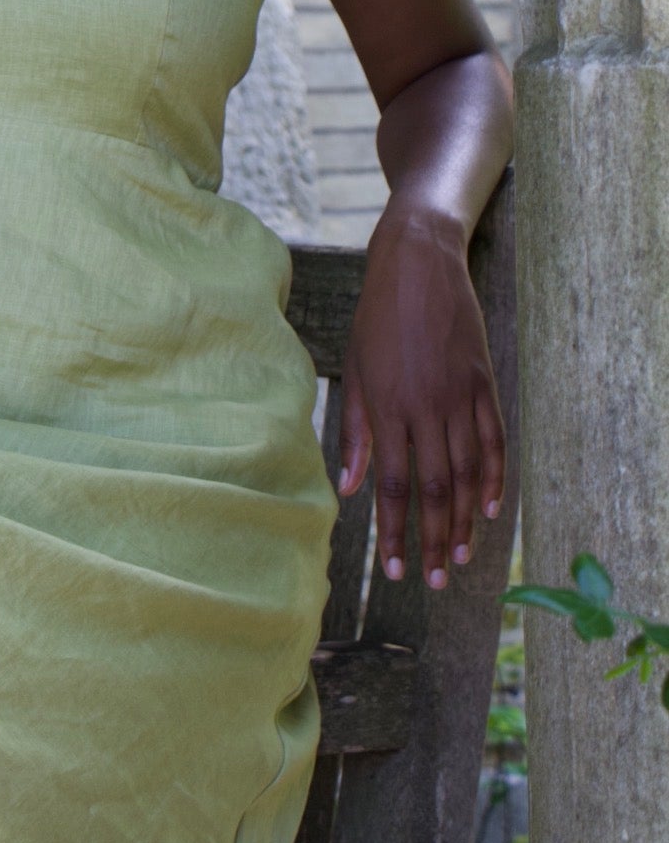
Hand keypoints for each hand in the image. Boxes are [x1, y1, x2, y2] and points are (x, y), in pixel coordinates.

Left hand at [336, 204, 505, 590]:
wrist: (418, 263)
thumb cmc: (376, 317)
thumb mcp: (354, 369)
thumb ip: (352, 431)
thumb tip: (347, 488)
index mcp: (387, 407)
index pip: (393, 485)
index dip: (395, 531)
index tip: (395, 568)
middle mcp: (426, 407)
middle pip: (435, 490)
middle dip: (434, 540)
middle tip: (433, 580)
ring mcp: (460, 395)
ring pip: (468, 473)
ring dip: (466, 521)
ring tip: (461, 558)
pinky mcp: (483, 382)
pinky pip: (494, 440)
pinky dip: (495, 477)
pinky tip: (491, 509)